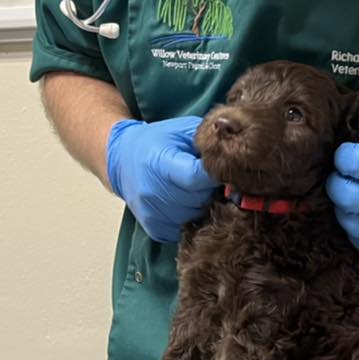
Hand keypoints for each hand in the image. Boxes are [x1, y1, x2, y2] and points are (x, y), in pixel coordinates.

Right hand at [106, 116, 218, 242]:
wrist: (122, 160)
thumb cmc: (157, 141)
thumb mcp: (182, 131)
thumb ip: (208, 143)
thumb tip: (235, 157)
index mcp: (161, 164)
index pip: (198, 178)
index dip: (215, 174)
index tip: (221, 169)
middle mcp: (154, 192)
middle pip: (200, 199)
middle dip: (210, 189)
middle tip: (206, 178)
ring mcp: (153, 213)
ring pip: (197, 215)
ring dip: (202, 204)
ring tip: (193, 189)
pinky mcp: (155, 228)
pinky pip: (186, 228)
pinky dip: (190, 216)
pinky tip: (183, 201)